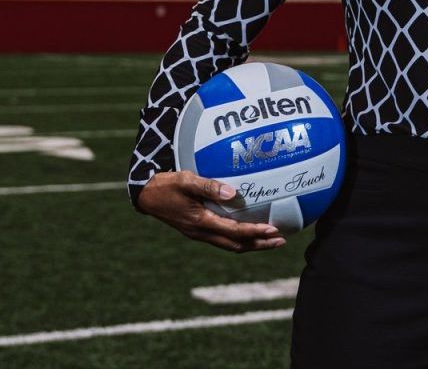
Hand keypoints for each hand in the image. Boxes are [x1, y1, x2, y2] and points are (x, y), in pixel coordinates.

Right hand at [137, 171, 286, 252]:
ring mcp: (200, 234)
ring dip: (252, 244)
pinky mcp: (198, 230)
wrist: (147, 196)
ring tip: (271, 239)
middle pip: (237, 246)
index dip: (255, 232)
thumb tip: (233, 193)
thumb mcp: (185, 181)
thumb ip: (208, 186)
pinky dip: (240, 238)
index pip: (234, 232)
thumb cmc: (166, 185)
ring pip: (231, 245)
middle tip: (281, 240)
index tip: (274, 229)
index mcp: (200, 223)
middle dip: (260, 245)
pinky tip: (249, 230)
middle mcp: (202, 233)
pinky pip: (224, 239)